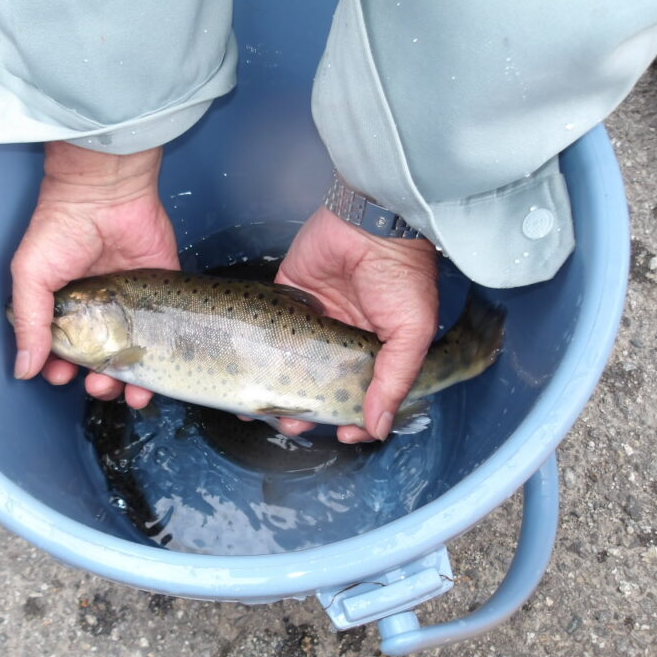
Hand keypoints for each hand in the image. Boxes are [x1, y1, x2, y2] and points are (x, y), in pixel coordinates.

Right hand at [10, 141, 178, 406]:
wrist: (106, 192)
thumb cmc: (61, 228)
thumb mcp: (31, 275)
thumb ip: (28, 322)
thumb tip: (24, 368)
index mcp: (66, 307)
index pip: (63, 350)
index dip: (61, 369)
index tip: (62, 377)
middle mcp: (99, 310)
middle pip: (101, 358)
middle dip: (98, 381)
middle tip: (98, 385)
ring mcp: (132, 304)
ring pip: (135, 354)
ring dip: (130, 381)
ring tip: (128, 393)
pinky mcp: (160, 293)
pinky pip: (164, 333)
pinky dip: (162, 358)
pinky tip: (156, 376)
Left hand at [274, 207, 438, 442]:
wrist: (369, 221)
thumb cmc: (400, 276)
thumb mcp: (412, 331)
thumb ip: (394, 379)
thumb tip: (378, 428)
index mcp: (377, 348)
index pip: (364, 394)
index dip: (355, 418)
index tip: (342, 435)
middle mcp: (343, 339)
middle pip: (321, 385)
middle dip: (307, 410)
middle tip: (294, 425)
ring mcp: (313, 320)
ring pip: (290, 366)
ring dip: (277, 392)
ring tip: (265, 413)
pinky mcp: (285, 298)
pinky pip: (268, 334)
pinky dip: (255, 358)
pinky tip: (244, 380)